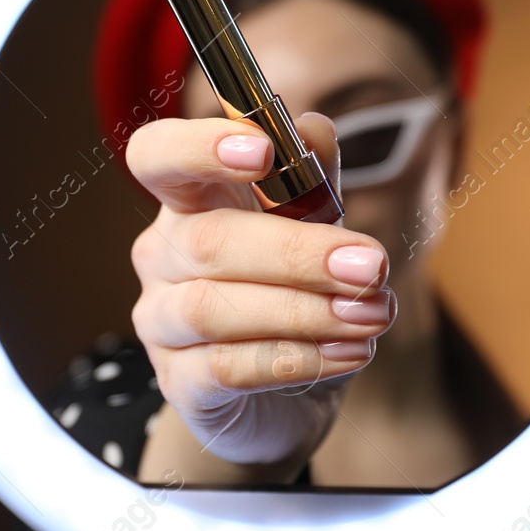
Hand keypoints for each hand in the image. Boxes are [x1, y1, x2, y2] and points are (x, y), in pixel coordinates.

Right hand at [126, 112, 394, 468]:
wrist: (288, 400)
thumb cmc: (297, 296)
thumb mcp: (317, 230)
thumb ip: (314, 180)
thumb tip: (313, 130)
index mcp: (188, 202)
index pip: (157, 156)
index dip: (198, 147)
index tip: (263, 150)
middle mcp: (161, 256)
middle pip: (207, 240)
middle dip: (297, 252)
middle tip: (371, 265)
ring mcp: (160, 321)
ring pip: (212, 307)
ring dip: (304, 310)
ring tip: (372, 315)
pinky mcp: (178, 383)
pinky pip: (225, 368)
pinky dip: (294, 359)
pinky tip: (348, 354)